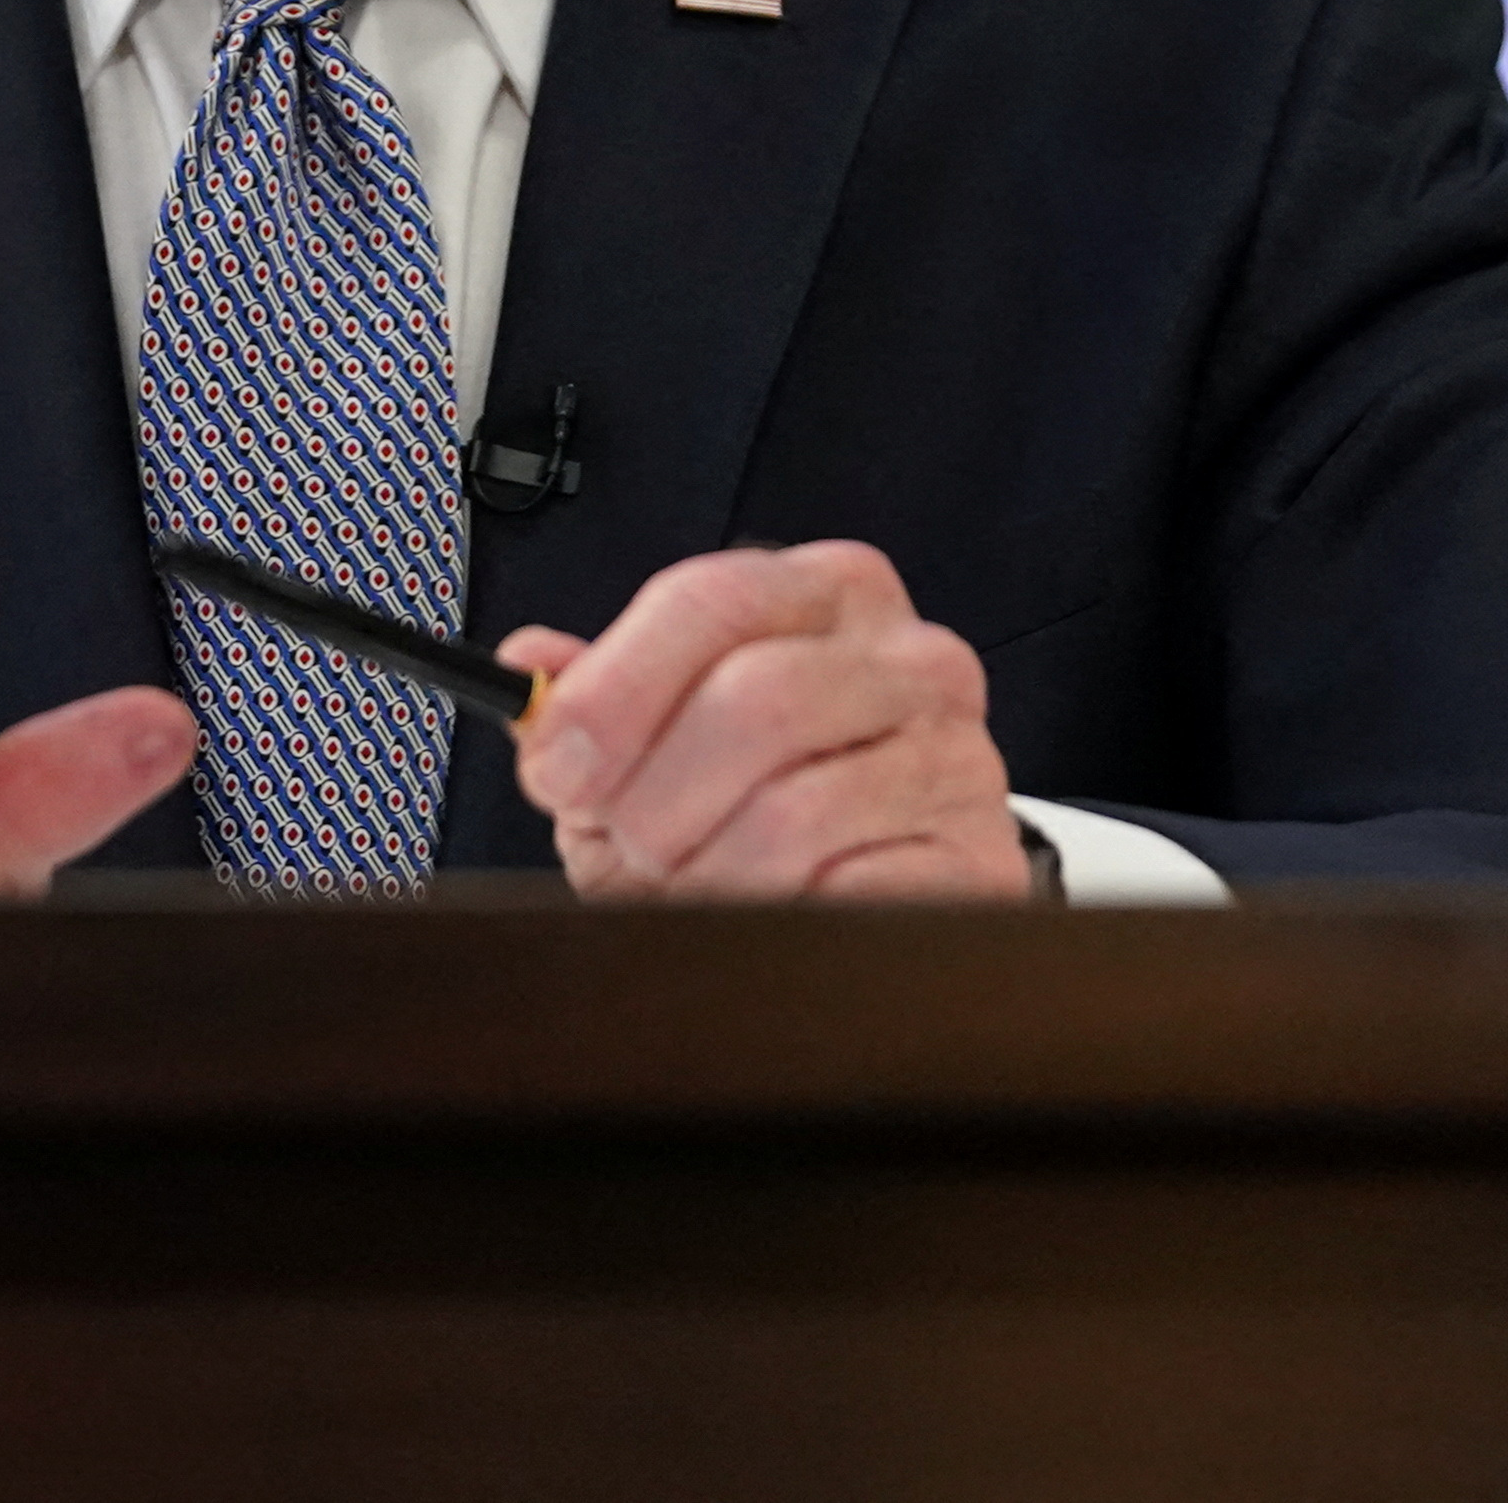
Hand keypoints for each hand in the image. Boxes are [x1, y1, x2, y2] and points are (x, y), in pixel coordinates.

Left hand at [500, 541, 1031, 899]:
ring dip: (715, 873)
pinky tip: (776, 911)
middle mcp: (909, 653)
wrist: (890, 871)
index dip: (614, 691)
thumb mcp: (666, 728)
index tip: (557, 766)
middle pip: (754, 699)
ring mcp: (958, 754)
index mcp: (823, 589)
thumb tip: (528, 670)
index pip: (708, 600)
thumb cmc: (761, 787)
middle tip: (634, 846)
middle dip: (661, 796)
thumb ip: (594, 695)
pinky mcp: (979, 859)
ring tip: (700, 887)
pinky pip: (851, 896)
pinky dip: (785, 917)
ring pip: (796, 813)